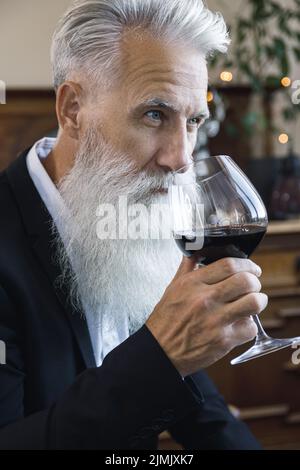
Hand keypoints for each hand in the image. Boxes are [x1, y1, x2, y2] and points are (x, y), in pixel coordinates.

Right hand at [146, 257, 267, 376]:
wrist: (160, 351)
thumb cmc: (166, 319)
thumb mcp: (172, 287)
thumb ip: (187, 267)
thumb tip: (198, 250)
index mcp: (192, 283)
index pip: (229, 265)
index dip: (247, 264)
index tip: (252, 269)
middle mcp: (204, 300)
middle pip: (246, 281)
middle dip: (255, 281)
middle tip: (253, 286)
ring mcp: (215, 320)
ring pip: (254, 303)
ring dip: (258, 301)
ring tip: (252, 303)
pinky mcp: (223, 340)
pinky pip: (250, 327)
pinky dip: (249, 325)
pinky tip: (239, 324)